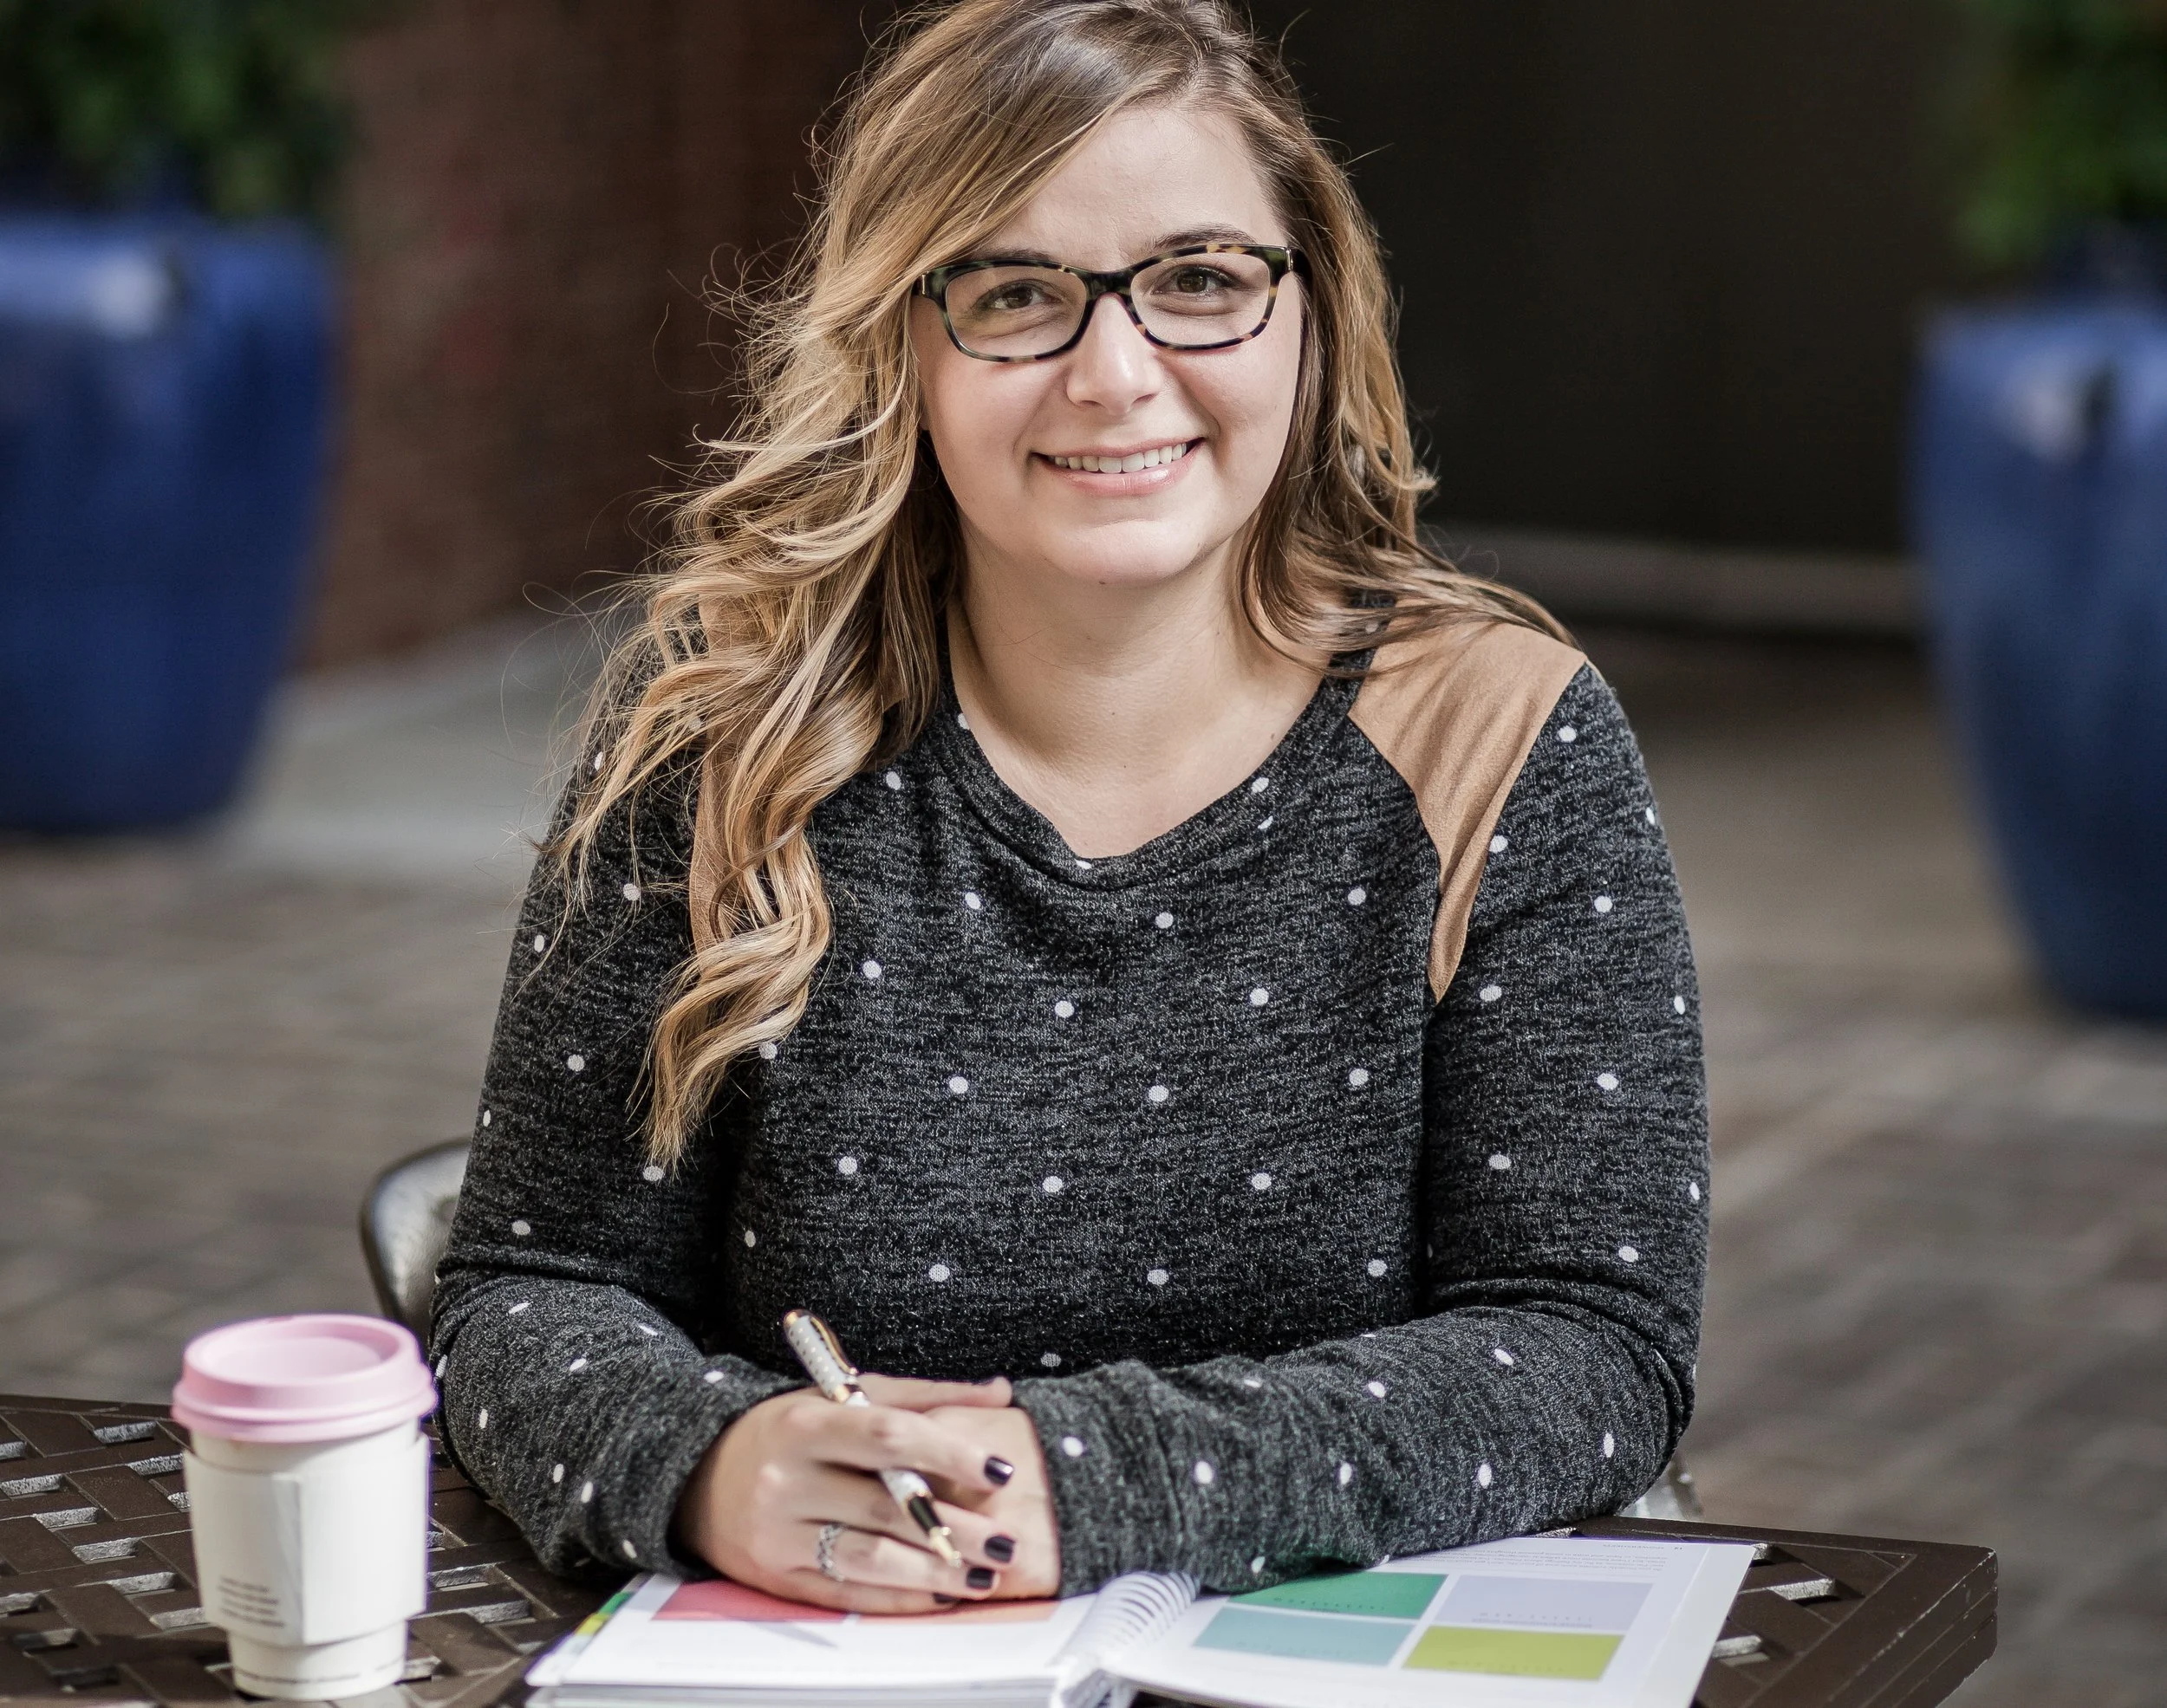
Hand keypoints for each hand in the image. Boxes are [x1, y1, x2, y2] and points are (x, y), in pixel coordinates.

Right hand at [674, 1374, 1034, 1612]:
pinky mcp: (777, 1578)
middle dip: (956, 1528)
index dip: (948, 1453)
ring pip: (869, 1559)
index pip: (887, 1435)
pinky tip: (940, 1595)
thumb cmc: (786, 1431)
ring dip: (935, 1572)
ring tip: (985, 1576)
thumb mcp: (842, 1396)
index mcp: (805, 1424)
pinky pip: (848, 1594)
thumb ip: (922, 1396)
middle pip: (884, 1506)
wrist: (696, 1476)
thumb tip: (998, 1392)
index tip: (999, 1470)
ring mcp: (779, 1534)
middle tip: (1009, 1540)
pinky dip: (900, 1598)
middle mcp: (787, 1479)